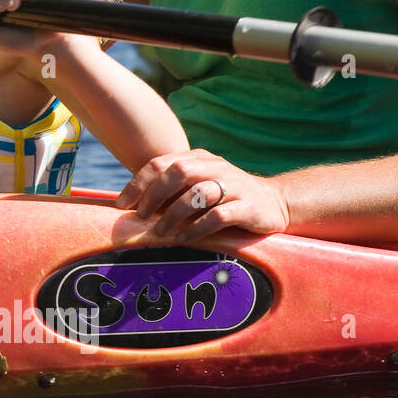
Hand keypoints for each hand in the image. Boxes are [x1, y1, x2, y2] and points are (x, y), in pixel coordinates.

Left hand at [115, 149, 291, 241]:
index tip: (121, 204)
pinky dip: (197, 228)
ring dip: (174, 213)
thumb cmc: (225, 197)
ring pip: (198, 193)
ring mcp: (234, 185)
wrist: (276, 203)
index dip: (138, 183)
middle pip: (178, 172)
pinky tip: (184, 239)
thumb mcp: (199, 185)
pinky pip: (219, 216)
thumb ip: (172, 189)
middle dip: (154, 195)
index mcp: (198, 159)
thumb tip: (131, 205)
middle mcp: (215, 167)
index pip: (161, 163)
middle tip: (141, 217)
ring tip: (160, 232)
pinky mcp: (249, 206)